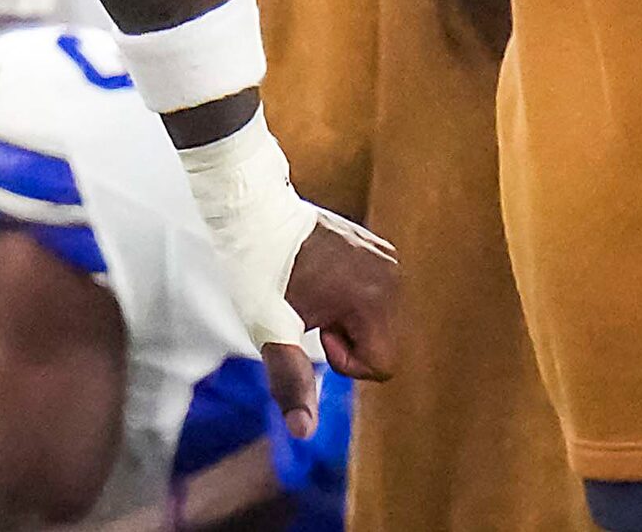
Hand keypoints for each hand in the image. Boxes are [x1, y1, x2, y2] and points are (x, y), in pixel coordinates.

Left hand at [263, 212, 398, 436]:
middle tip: (308, 302)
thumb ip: (291, 379)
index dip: (342, 359)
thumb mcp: (270, 330)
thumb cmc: (256, 271)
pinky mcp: (379, 246)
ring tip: (312, 284)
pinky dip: (349, 295)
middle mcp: (391, 274)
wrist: (250, 210)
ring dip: (345, 316)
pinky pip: (373, 294)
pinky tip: (319, 271)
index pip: (381, 366)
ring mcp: (387, 257)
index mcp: (373, 298)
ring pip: (377, 320)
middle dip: (345, 336)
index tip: (313, 326)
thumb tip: (303, 431)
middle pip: (381, 342)